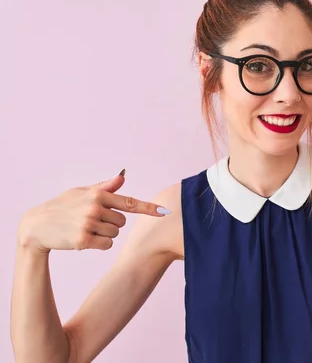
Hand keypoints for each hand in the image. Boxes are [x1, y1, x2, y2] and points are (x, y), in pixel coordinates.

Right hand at [18, 169, 170, 252]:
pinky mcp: (84, 240)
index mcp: (98, 194)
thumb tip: (122, 177)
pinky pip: (107, 244)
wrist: (36, 226)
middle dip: (111, 223)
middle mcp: (95, 207)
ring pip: (115, 234)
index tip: (165, 212)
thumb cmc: (61, 207)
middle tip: (90, 221)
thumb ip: (104, 188)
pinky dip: (99, 244)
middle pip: (122, 222)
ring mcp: (89, 223)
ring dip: (104, 234)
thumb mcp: (80, 192)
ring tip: (84, 228)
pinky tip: (84, 239)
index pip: (130, 202)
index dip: (149, 208)